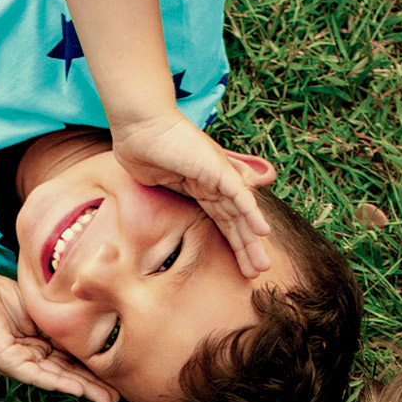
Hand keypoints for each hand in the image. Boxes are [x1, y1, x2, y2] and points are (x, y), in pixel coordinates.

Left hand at [0, 270, 118, 401]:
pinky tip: (77, 389)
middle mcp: (33, 358)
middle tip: (119, 398)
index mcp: (42, 345)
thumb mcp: (42, 307)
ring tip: (106, 399)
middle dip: (94, 386)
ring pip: (57, 378)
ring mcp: (22, 362)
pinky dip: (59, 382)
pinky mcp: (9, 362)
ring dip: (83, 389)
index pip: (73, 359)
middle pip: (69, 373)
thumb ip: (62, 318)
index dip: (94, 367)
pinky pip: (38, 375)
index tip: (119, 375)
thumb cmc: (0, 295)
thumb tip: (93, 318)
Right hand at [110, 113, 272, 278]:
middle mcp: (214, 182)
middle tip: (258, 272)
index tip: (238, 268)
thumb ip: (170, 192)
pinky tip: (262, 232)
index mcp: (201, 188)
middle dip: (246, 248)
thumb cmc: (141, 152)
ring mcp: (218, 175)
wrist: (138, 129)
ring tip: (263, 265)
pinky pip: (239, 195)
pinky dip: (252, 213)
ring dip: (252, 240)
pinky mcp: (218, 169)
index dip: (232, 244)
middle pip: (235, 221)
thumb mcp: (158, 181)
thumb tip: (165, 209)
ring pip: (241, 213)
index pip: (222, 220)